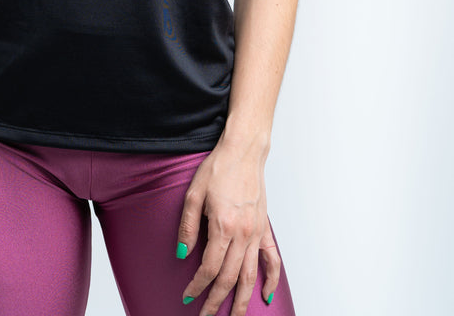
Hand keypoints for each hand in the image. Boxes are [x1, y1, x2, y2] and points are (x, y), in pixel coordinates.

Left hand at [176, 141, 279, 314]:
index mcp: (223, 225)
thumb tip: (181, 253)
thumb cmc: (218, 168)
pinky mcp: (264, 228)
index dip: (197, 286)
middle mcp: (242, 233)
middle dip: (217, 302)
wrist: (243, 151)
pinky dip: (271, 280)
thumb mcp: (194, 193)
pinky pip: (272, 259)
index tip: (187, 296)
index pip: (209, 267)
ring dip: (243, 300)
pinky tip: (265, 295)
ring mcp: (256, 232)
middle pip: (230, 278)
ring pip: (251, 275)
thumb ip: (188, 226)